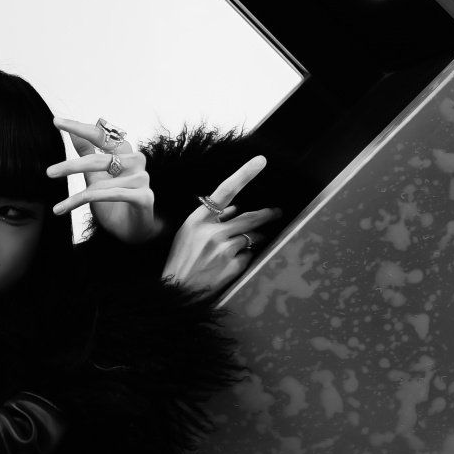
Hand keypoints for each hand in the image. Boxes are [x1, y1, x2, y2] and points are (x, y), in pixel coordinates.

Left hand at [49, 117, 156, 242]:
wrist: (135, 230)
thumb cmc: (115, 202)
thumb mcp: (96, 176)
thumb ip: (87, 153)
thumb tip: (72, 132)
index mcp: (125, 153)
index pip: (102, 135)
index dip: (79, 127)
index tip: (56, 121)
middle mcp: (136, 161)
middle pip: (99, 158)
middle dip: (71, 166)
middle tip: (49, 172)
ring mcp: (142, 179)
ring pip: (101, 183)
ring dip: (75, 196)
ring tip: (57, 208)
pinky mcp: (144, 197)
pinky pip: (111, 195)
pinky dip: (86, 202)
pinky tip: (65, 208)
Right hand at [162, 155, 283, 295]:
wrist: (176, 292)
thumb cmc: (180, 262)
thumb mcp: (187, 235)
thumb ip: (210, 219)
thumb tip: (235, 208)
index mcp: (197, 221)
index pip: (225, 191)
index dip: (244, 174)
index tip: (261, 160)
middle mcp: (211, 233)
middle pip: (250, 216)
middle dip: (267, 214)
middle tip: (277, 212)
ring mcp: (223, 250)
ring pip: (252, 237)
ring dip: (253, 239)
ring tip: (240, 248)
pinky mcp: (232, 267)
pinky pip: (248, 255)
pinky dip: (244, 257)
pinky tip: (230, 264)